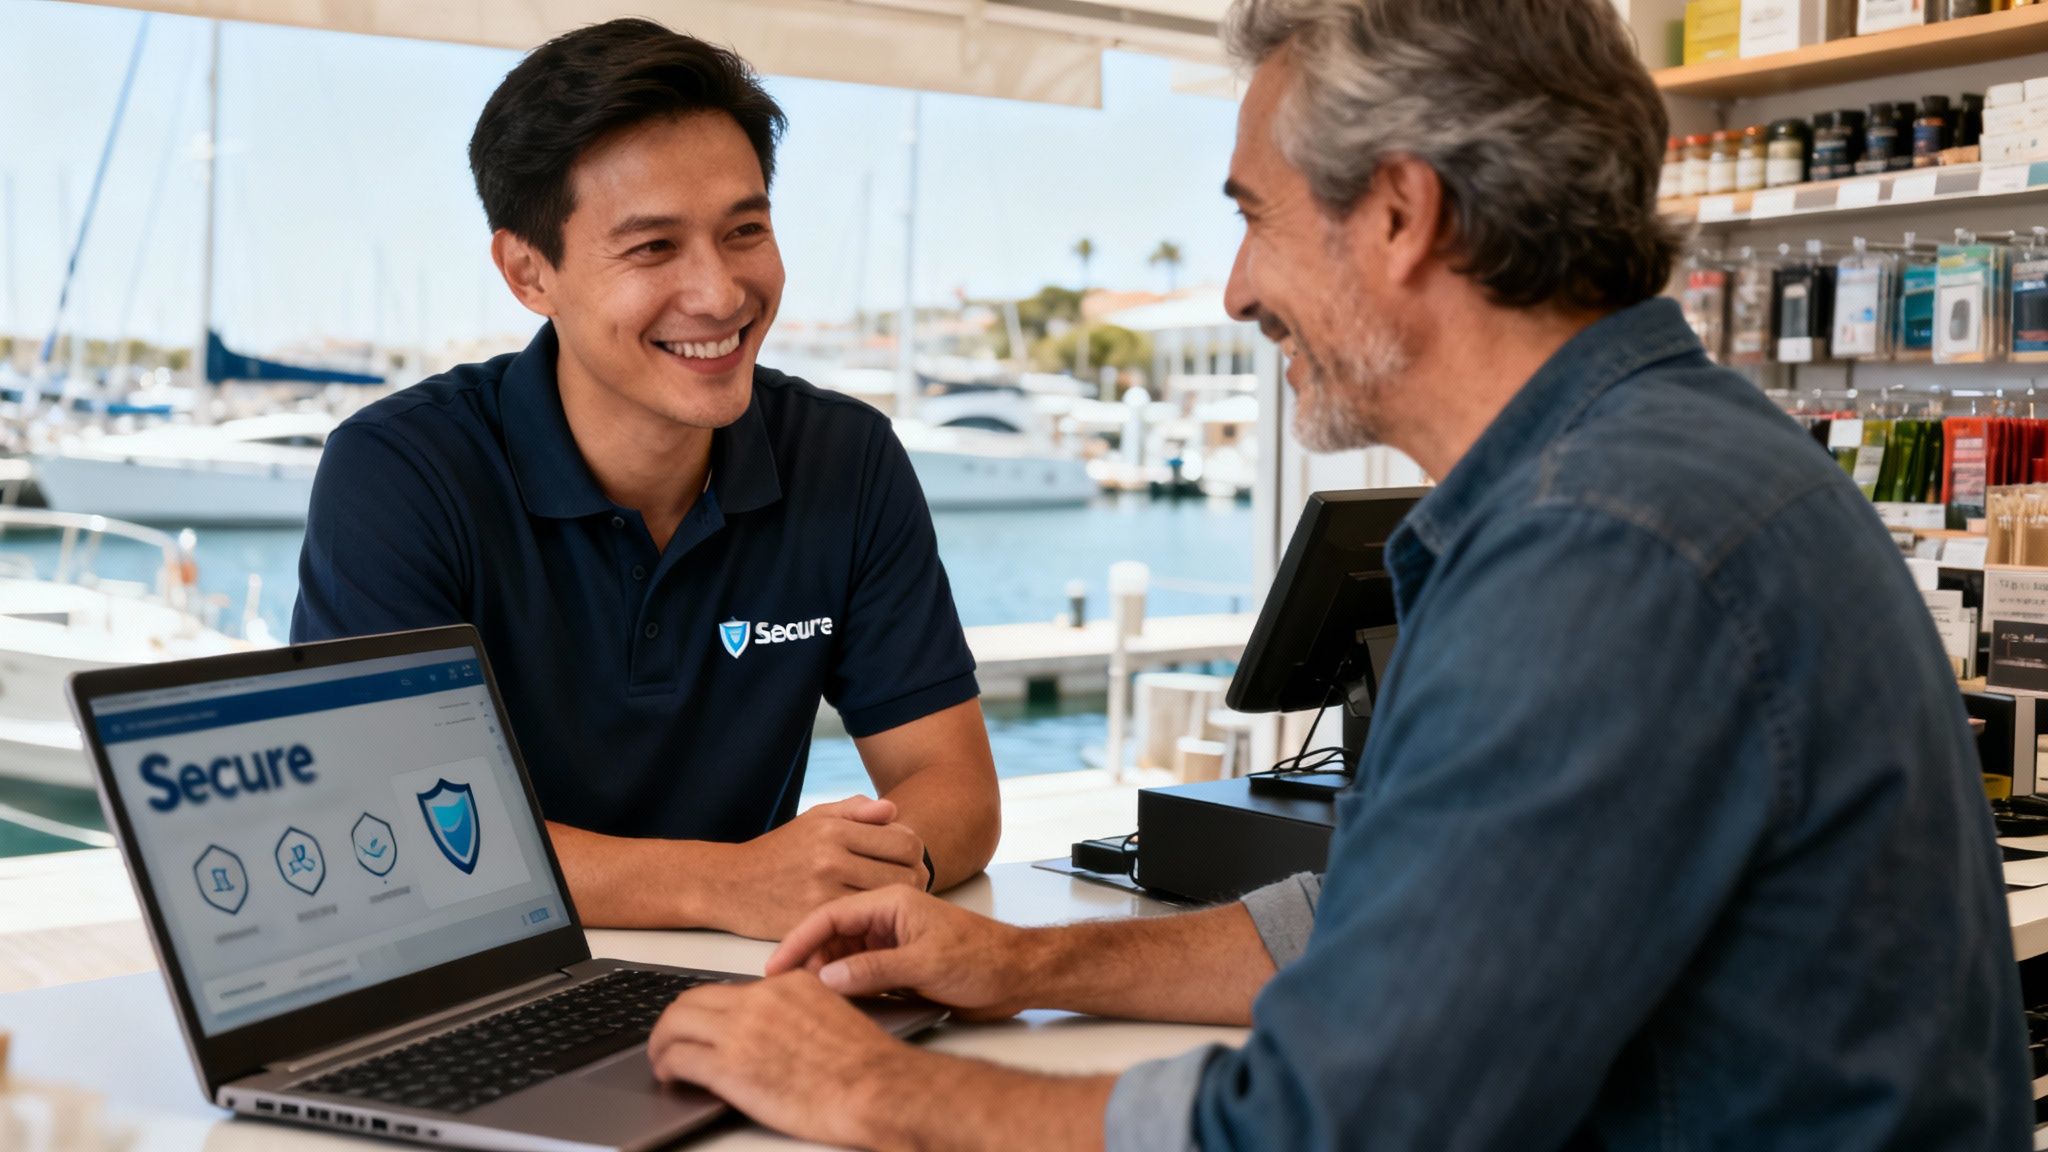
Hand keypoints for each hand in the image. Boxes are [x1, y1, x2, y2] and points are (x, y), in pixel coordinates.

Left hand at [647, 972, 913, 1149]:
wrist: (874, 1087)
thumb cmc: (865, 1065)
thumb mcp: (832, 1016)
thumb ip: (796, 1013)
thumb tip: (773, 1031)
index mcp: (787, 984)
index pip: (729, 989)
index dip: (709, 1011)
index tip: (703, 1025)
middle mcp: (759, 999)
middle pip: (693, 999)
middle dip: (675, 1020)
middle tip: (670, 1039)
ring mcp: (740, 1031)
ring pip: (675, 1024)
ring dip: (662, 1042)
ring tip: (662, 1059)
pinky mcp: (728, 1067)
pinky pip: (678, 1057)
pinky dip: (666, 1065)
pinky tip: (669, 1076)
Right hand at [722, 796, 928, 938]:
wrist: (730, 885)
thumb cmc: (779, 851)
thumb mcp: (814, 818)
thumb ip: (855, 810)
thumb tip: (893, 810)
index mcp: (834, 830)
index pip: (905, 841)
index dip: (914, 852)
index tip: (905, 860)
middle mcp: (830, 859)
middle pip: (906, 873)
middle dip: (913, 879)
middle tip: (903, 884)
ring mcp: (822, 893)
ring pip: (889, 901)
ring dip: (896, 903)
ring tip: (887, 900)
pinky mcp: (813, 921)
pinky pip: (862, 923)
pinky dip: (870, 921)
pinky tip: (866, 916)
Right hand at [767, 886, 1032, 1020]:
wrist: (1018, 975)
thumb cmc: (983, 957)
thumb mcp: (925, 965)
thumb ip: (874, 970)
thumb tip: (830, 977)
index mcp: (890, 904)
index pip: (830, 914)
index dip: (798, 940)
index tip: (775, 965)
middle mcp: (887, 920)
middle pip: (832, 936)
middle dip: (808, 961)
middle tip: (786, 990)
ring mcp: (892, 943)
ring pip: (844, 957)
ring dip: (826, 976)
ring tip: (805, 1000)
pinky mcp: (900, 965)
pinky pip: (861, 973)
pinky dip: (846, 987)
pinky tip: (835, 1004)